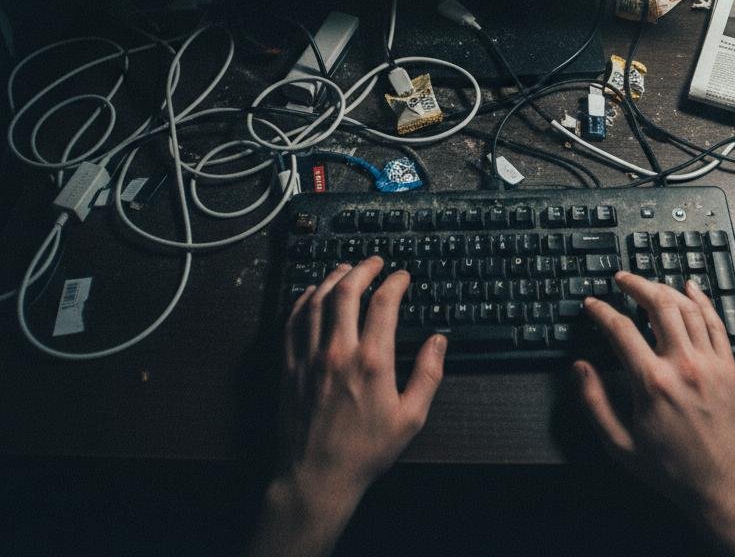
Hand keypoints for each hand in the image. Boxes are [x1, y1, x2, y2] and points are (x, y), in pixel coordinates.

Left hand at [247, 256, 446, 556]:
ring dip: (333, 278)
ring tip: (346, 269)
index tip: (402, 276)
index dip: (395, 282)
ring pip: (317, 300)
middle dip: (363, 268)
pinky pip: (292, 321)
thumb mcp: (411, 418)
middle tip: (375, 261)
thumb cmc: (366, 451)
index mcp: (371, 361)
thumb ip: (428, 375)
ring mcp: (309, 357)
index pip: (384, 303)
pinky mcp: (289, 366)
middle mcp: (338, 351)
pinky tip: (312, 294)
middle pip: (347, 291)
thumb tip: (439, 341)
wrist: (317, 477)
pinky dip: (303, 300)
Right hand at [576, 274, 734, 556]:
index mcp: (652, 382)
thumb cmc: (672, 470)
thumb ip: (594, 402)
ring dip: (665, 289)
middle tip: (622, 279)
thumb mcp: (620, 444)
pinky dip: (703, 301)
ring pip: (687, 309)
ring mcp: (710, 364)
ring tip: (649, 284)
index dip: (602, 311)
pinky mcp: (729, 368)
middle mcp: (683, 365)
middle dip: (636, 285)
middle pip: (658, 306)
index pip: (621, 330)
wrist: (724, 487)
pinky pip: (716, 323)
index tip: (592, 304)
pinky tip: (692, 289)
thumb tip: (579, 368)